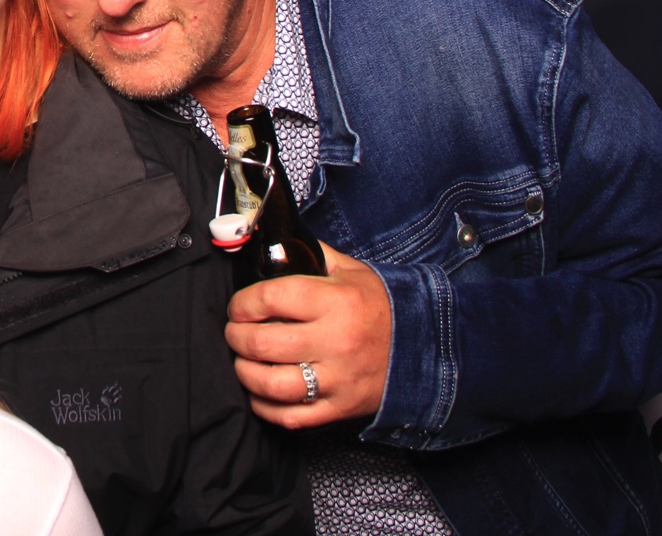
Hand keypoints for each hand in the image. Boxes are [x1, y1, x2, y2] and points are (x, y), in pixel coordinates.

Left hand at [225, 244, 391, 427]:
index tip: (239, 306)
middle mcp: (336, 340)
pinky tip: (260, 393)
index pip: (271, 298)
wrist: (426, 346)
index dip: (244, 302)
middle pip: (263, 343)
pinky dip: (265, 407)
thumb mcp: (351, 271)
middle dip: (237, 337)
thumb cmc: (382, 307)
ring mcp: (338, 378)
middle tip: (235, 332)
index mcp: (336, 301)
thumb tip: (275, 247)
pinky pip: (291, 416)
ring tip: (244, 361)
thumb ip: (312, 257)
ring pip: (272, 384)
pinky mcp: (340, 406)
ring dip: (246, 373)